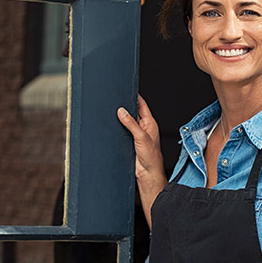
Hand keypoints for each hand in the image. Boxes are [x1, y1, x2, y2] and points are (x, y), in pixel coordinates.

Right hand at [117, 96, 167, 226]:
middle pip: (132, 112)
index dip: (134, 96)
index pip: (141, 104)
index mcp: (150, 123)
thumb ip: (131, 123)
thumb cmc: (151, 158)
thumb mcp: (141, 137)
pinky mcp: (129, 142)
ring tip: (111, 111)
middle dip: (125, 106)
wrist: (147, 174)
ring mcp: (136, 135)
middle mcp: (143, 127)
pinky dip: (117, 128)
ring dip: (120, 118)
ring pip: (126, 122)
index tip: (127, 88)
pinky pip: (122, 131)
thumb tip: (122, 111)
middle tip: (115, 99)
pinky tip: (111, 126)